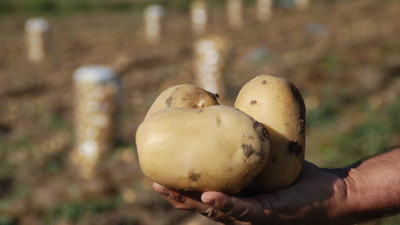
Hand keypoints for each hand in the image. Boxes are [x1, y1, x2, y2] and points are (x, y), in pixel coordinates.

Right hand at [153, 161, 349, 224]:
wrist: (333, 193)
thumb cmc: (297, 177)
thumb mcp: (266, 160)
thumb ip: (248, 147)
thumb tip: (235, 115)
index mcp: (235, 199)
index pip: (201, 195)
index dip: (179, 186)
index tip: (159, 172)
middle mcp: (239, 212)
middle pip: (200, 205)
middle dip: (176, 195)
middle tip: (154, 181)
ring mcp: (252, 217)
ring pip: (214, 211)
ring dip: (190, 201)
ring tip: (168, 189)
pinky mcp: (268, 215)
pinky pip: (243, 210)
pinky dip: (224, 204)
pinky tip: (209, 196)